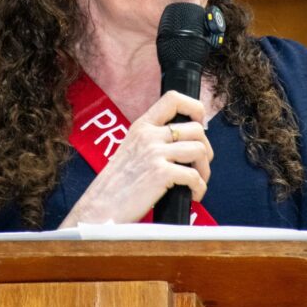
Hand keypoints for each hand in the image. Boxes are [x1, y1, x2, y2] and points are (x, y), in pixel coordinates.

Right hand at [59, 90, 212, 226]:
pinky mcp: (160, 173)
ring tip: (198, 182)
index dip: (194, 108)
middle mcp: (148, 135)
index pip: (173, 98)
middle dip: (206, 148)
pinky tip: (193, 195)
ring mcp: (154, 153)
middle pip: (196, 129)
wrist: (100, 208)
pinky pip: (194, 176)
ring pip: (199, 150)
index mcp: (141, 126)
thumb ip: (152, 140)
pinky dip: (199, 188)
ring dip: (205, 170)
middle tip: (199, 165)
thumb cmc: (116, 185)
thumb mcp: (131, 149)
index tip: (199, 125)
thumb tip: (183, 141)